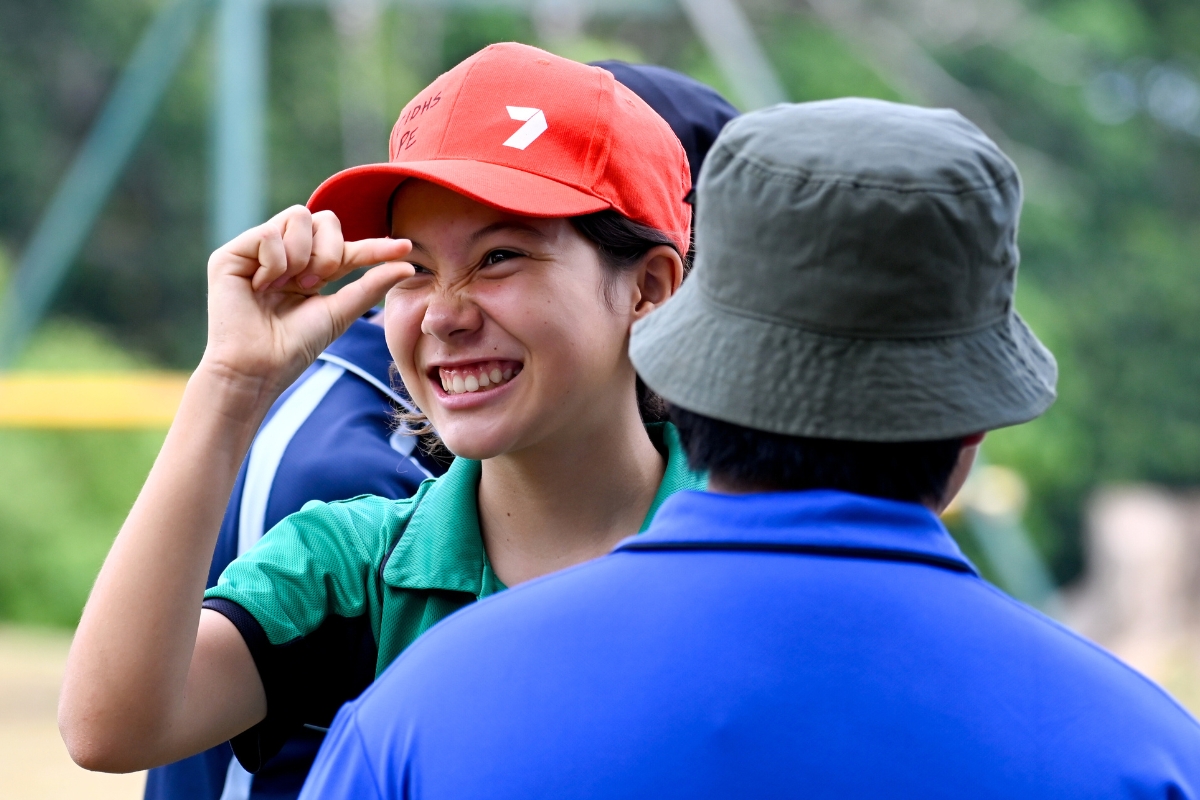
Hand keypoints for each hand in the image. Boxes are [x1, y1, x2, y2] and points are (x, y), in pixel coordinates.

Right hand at [202, 205, 412, 396]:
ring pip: (298, 215)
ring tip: (288, 285)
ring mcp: (258, 252)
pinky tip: (262, 286)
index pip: (347, 246)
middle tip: (315, 284)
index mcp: (310, 269)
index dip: (375, 246)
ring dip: (302, 255)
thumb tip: (408, 264)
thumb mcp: (340, 312)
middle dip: (330, 251)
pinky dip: (274, 261)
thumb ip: (370, 285)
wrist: (258, 368)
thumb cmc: (295, 346)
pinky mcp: (231, 254)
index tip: (406, 248)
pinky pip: (268, 233)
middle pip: (324, 218)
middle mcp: (285, 254)